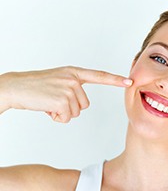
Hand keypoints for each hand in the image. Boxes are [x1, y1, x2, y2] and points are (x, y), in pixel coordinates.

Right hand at [0, 66, 131, 121]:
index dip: (114, 80)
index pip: (99, 76)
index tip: (129, 81)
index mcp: (74, 73)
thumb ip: (73, 87)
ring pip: (77, 112)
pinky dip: (57, 117)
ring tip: (49, 103)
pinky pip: (67, 117)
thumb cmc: (36, 87)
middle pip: (85, 104)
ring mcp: (68, 89)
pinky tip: (47, 108)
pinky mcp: (62, 100)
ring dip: (63, 113)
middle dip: (70, 107)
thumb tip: (81, 104)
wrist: (15, 87)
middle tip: (54, 100)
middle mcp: (73, 79)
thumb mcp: (58, 80)